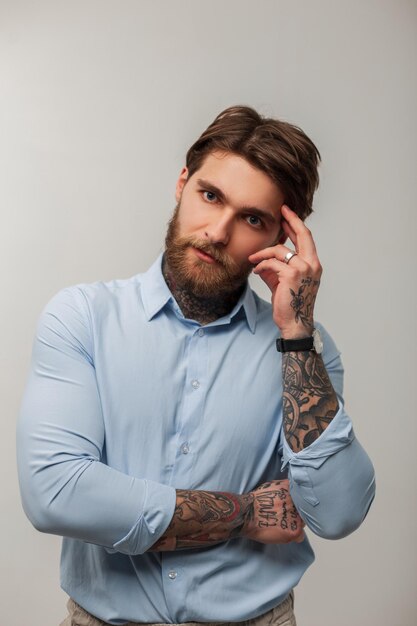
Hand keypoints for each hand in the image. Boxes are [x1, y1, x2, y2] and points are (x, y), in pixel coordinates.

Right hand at [244, 479, 304, 543]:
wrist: (248, 514)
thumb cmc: (256, 500)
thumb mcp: (272, 486)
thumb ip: (285, 488)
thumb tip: (292, 490)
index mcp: (292, 490)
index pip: (303, 496)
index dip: (297, 502)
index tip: (292, 506)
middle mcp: (297, 502)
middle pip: (304, 510)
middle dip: (297, 513)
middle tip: (285, 516)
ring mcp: (296, 517)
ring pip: (303, 523)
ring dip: (295, 524)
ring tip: (282, 524)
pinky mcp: (295, 530)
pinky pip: (300, 537)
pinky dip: (294, 536)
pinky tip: (284, 533)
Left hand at [248, 205, 321, 337]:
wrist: (294, 322)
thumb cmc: (289, 303)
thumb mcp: (282, 280)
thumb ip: (276, 267)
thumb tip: (263, 258)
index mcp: (313, 264)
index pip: (306, 239)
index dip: (296, 224)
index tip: (287, 213)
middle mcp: (312, 264)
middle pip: (303, 234)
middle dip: (291, 220)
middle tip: (281, 211)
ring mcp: (303, 269)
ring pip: (280, 250)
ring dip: (263, 253)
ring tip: (253, 259)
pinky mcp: (291, 275)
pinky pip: (271, 263)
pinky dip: (261, 265)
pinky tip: (256, 271)